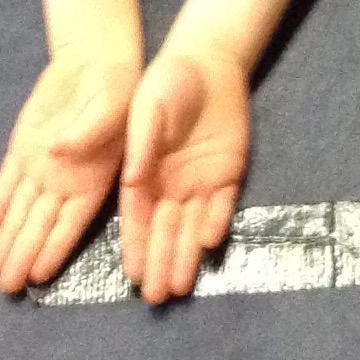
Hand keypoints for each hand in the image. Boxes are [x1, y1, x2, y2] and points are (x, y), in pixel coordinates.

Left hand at [0, 47, 138, 293]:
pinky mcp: (24, 145)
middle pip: (41, 225)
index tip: (39, 275)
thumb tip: (58, 151)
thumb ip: (87, 132)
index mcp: (94, 179)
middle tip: (7, 287)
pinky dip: (0, 199)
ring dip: (9, 237)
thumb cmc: (115, 87)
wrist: (94, 60)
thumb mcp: (110, 106)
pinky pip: (10, 178)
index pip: (71, 224)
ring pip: (22, 209)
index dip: (55, 249)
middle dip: (23, 255)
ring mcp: (42, 165)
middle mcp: (65, 180)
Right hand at [119, 42, 250, 304]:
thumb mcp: (148, 107)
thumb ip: (141, 144)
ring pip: (192, 226)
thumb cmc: (168, 82)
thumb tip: (131, 181)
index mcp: (144, 172)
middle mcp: (170, 184)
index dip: (136, 246)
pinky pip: (222, 204)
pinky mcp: (228, 173)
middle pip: (165, 231)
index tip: (133, 275)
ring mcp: (200, 181)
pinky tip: (209, 244)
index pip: (138, 218)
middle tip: (157, 297)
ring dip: (186, 255)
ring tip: (180, 287)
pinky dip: (217, 222)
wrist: (208, 63)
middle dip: (161, 262)